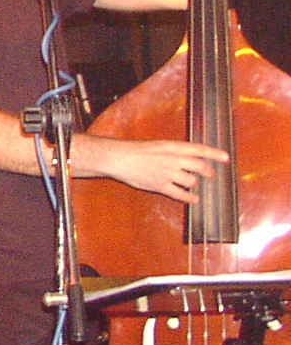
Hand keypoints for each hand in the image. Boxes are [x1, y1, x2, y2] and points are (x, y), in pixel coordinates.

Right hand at [106, 137, 228, 203]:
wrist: (119, 158)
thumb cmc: (135, 151)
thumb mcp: (157, 146)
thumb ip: (173, 152)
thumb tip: (188, 159)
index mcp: (172, 147)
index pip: (199, 149)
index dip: (214, 153)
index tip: (226, 158)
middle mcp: (173, 159)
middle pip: (200, 167)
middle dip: (208, 172)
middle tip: (210, 176)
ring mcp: (167, 173)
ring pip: (192, 181)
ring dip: (194, 184)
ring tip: (193, 185)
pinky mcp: (160, 185)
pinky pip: (181, 194)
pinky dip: (189, 197)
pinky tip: (193, 198)